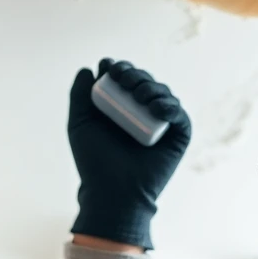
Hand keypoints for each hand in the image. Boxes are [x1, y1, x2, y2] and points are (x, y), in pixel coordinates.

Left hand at [68, 59, 191, 249]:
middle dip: (135, 73)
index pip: (125, 78)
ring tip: (139, 95)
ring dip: (152, 86)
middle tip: (123, 79)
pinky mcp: (178, 135)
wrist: (112, 192)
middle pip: (144, 81)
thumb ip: (79, 96)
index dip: (119, 67)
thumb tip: (87, 68)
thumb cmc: (94, 162)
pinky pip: (179, 115)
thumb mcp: (80, 125)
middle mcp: (143, 112)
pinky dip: (170, 106)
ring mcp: (161, 123)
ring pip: (162, 93)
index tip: (108, 66)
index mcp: (122, 107)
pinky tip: (157, 107)